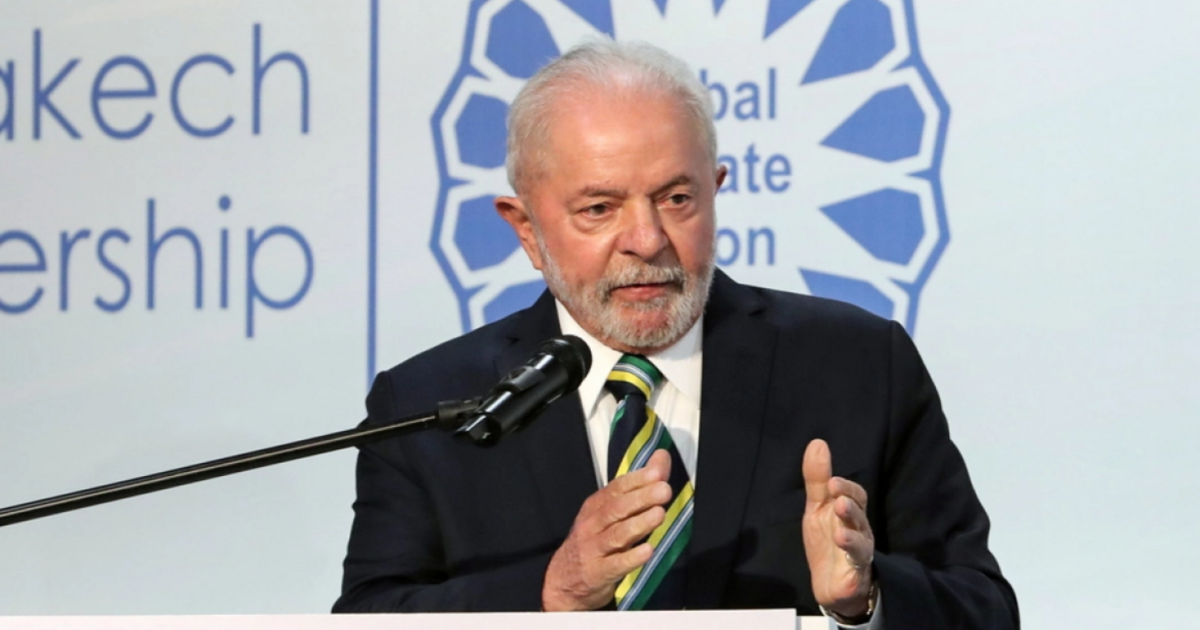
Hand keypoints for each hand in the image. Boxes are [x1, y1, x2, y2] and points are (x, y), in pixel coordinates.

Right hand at [542, 450, 672, 610]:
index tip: (657, 472)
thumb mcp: (612, 512)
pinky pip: (616, 565)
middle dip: (641, 498)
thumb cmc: (594, 541)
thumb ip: (640, 485)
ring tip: (659, 514)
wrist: (564, 581)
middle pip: (617, 508)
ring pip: (616, 534)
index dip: (636, 480)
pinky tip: (648, 551)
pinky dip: (631, 558)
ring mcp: (593, 549)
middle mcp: (592, 524)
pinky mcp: (598, 573)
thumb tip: (661, 458)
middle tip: (664, 490)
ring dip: (638, 523)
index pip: (616, 488)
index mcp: (596, 506)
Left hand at [802, 439, 875, 617]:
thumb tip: (818, 443)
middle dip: (849, 501)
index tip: (832, 482)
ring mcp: (860, 549)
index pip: (855, 494)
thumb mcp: (817, 509)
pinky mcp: (857, 570)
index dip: (846, 487)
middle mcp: (859, 528)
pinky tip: (841, 539)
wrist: (831, 585)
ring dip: (850, 522)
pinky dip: (851, 548)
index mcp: (850, 512)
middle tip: (836, 494)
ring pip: (860, 534)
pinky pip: (858, 558)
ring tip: (840, 511)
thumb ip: (817, 479)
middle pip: (858, 511)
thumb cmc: (827, 542)